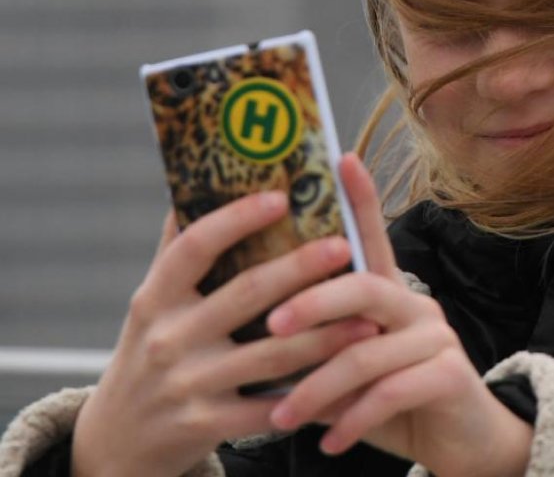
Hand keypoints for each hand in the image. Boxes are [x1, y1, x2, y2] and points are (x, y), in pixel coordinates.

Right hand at [72, 192, 376, 476]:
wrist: (116, 444)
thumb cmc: (150, 352)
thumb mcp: (154, 301)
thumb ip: (180, 247)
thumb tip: (201, 178)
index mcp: (157, 297)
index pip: (195, 247)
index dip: (237, 219)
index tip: (281, 196)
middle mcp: (169, 338)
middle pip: (246, 294)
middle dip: (300, 268)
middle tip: (345, 245)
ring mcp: (188, 384)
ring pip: (271, 354)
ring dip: (325, 335)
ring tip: (369, 317)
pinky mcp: (206, 426)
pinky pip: (270, 408)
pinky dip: (310, 394)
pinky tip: (346, 376)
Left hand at [264, 153, 534, 476]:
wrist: (465, 442)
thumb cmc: (398, 400)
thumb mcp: (354, 372)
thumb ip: (321, 351)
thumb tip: (257, 345)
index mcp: (390, 293)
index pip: (375, 235)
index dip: (361, 197)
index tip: (342, 158)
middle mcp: (415, 304)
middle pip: (363, 286)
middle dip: (313, 303)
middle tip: (270, 326)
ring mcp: (436, 336)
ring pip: (366, 351)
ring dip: (317, 388)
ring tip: (282, 417)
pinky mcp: (449, 375)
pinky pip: (389, 393)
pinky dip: (352, 421)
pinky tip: (329, 442)